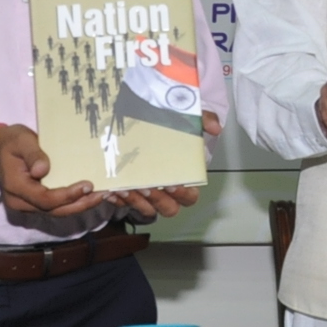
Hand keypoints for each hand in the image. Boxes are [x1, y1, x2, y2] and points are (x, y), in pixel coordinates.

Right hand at [0, 124, 102, 217]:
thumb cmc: (10, 141)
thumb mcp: (21, 140)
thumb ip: (32, 154)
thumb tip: (42, 170)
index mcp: (15, 186)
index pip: (45, 199)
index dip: (67, 195)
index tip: (87, 185)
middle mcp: (20, 201)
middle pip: (53, 210)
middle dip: (80, 204)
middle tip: (103, 194)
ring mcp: (27, 203)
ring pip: (56, 211)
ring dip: (79, 205)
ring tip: (101, 196)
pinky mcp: (34, 201)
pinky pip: (55, 206)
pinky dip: (73, 202)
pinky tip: (89, 195)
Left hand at [100, 113, 218, 220]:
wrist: (137, 116)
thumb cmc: (166, 123)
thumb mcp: (185, 116)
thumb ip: (204, 119)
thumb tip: (216, 128)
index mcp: (184, 178)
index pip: (190, 196)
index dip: (182, 194)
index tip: (171, 183)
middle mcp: (166, 191)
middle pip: (169, 208)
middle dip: (158, 200)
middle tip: (147, 187)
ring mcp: (147, 194)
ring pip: (147, 210)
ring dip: (136, 202)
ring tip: (124, 188)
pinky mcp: (128, 193)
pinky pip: (124, 205)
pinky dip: (117, 199)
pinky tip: (110, 190)